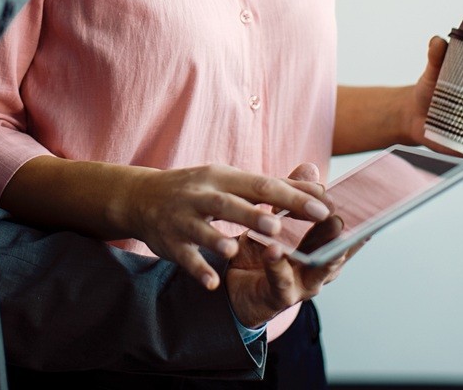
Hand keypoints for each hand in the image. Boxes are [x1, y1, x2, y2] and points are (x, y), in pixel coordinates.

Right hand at [118, 164, 332, 291]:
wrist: (142, 197)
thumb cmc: (199, 189)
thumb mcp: (230, 180)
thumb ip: (272, 187)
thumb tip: (318, 188)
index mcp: (223, 178)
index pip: (260, 185)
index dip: (290, 197)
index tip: (321, 208)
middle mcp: (202, 196)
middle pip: (229, 205)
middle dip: (253, 215)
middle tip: (279, 226)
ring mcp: (183, 219)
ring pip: (203, 229)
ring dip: (219, 240)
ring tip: (236, 250)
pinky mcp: (170, 242)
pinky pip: (185, 258)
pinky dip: (198, 269)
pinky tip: (213, 283)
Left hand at [224, 163, 362, 328]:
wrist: (232, 289)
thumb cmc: (261, 253)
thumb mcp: (275, 221)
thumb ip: (292, 196)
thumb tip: (310, 167)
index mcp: (323, 250)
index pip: (346, 232)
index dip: (358, 218)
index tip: (369, 200)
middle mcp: (319, 269)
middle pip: (337, 248)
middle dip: (343, 231)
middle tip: (347, 212)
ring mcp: (303, 285)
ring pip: (320, 266)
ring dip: (325, 246)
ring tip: (332, 226)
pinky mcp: (279, 297)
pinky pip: (281, 280)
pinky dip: (278, 264)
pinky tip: (274, 248)